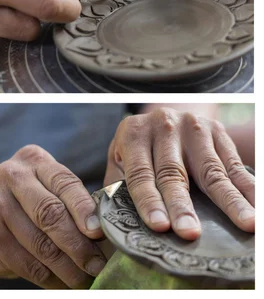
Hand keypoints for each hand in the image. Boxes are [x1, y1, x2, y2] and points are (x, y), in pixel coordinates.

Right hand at [0, 145, 104, 288]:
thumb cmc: (33, 203)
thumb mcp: (51, 189)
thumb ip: (75, 202)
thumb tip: (107, 232)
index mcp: (34, 161)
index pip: (63, 181)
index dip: (83, 208)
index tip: (99, 232)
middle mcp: (12, 177)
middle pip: (50, 213)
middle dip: (78, 244)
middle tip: (97, 265)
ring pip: (41, 244)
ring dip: (68, 268)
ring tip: (85, 279)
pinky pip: (28, 264)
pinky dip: (51, 279)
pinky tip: (63, 282)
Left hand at [105, 108, 254, 240]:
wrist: (164, 116)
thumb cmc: (137, 149)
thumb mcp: (118, 160)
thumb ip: (113, 189)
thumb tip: (100, 227)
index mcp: (133, 134)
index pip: (140, 173)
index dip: (149, 201)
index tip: (159, 226)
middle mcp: (162, 127)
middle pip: (173, 173)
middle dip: (182, 205)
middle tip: (190, 232)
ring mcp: (192, 127)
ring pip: (211, 169)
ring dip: (229, 200)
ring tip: (245, 224)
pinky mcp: (217, 131)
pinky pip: (234, 164)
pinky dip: (249, 187)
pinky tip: (256, 206)